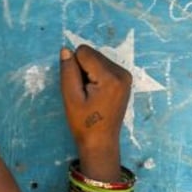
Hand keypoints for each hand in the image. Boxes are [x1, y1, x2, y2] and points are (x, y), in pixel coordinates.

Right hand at [59, 44, 131, 169]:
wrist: (101, 141)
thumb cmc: (84, 123)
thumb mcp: (70, 97)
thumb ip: (68, 71)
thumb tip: (66, 50)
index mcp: (111, 77)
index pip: (84, 52)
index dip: (74, 67)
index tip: (79, 88)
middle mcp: (122, 72)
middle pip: (92, 54)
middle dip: (83, 69)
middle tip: (85, 93)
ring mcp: (125, 75)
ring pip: (97, 58)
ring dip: (89, 72)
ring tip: (91, 94)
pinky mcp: (125, 79)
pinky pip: (104, 66)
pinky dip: (96, 76)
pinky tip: (97, 93)